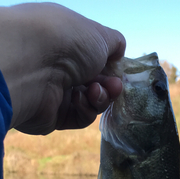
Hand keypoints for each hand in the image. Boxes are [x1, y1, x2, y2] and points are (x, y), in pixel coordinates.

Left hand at [0, 3, 125, 134]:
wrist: (33, 66)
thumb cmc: (67, 42)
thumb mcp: (99, 34)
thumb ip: (114, 43)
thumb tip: (119, 51)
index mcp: (67, 43)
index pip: (94, 59)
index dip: (111, 67)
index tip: (119, 71)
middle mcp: (59, 67)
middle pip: (95, 82)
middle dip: (109, 85)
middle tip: (114, 86)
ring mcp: (56, 92)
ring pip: (90, 101)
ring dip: (100, 97)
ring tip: (95, 91)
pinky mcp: (54, 115)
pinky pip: (79, 117)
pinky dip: (86, 109)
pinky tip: (80, 99)